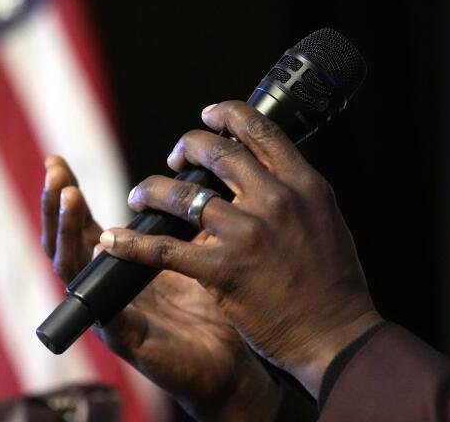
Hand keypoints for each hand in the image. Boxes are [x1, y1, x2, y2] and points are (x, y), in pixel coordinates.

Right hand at [41, 156, 283, 420]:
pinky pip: (103, 310)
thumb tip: (201, 168)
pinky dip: (95, 284)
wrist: (232, 360)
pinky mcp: (127, 339)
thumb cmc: (217, 304)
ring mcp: (112, 312)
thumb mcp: (202, 247)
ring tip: (68, 198)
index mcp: (122, 262)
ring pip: (73, 271)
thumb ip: (190, 216)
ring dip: (67, 232)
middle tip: (53, 171)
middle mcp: (109, 285)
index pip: (83, 223)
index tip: (55, 161)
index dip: (66, 193)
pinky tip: (94, 254)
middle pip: (66, 241)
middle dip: (55, 206)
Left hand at [96, 101, 382, 396]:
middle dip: (187, 147)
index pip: (261, 131)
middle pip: (217, 152)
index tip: (209, 116)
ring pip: (183, 195)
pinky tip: (113, 240)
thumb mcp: (325, 220)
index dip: (228, 115)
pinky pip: (163, 248)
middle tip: (175, 157)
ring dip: (153, 190)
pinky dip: (131, 242)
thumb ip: (296, 194)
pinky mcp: (221, 270)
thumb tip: (269, 174)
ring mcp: (246, 233)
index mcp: (304, 185)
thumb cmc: (335, 284)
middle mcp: (276, 200)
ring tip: (141, 195)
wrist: (336, 334)